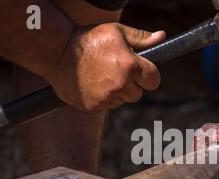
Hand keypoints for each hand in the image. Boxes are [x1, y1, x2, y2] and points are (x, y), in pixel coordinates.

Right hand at [46, 23, 165, 111]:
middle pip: (139, 93)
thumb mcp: (116, 32)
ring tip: (102, 76)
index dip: (148, 75)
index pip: (154, 80)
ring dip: (117, 92)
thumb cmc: (89, 39)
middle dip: (132, 84)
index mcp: (130, 65)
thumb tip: (162, 37)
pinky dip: (103, 98)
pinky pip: (107, 106)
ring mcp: (107, 98)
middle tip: (117, 71)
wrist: (57, 51)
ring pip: (123, 100)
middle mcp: (120, 84)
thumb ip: (141, 38)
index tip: (141, 72)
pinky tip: (93, 84)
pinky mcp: (94, 107)